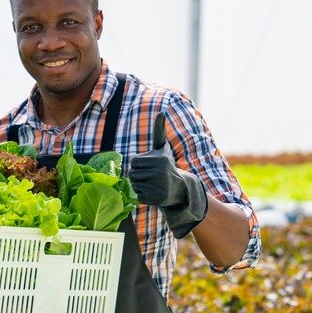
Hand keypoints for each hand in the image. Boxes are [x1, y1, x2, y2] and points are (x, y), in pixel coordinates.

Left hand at [128, 113, 207, 237]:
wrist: (179, 188)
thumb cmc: (166, 165)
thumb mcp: (162, 148)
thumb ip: (159, 131)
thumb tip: (161, 112)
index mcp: (160, 160)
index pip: (133, 161)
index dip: (139, 164)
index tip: (149, 166)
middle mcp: (160, 174)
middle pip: (132, 173)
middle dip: (138, 175)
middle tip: (150, 176)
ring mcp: (158, 188)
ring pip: (134, 185)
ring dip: (139, 185)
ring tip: (152, 183)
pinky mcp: (155, 200)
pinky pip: (138, 196)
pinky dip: (142, 195)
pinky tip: (153, 193)